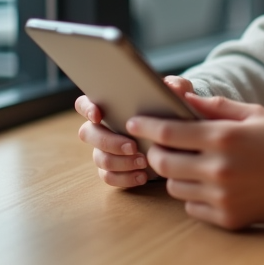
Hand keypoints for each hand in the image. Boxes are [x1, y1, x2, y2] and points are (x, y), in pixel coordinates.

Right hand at [75, 76, 195, 188]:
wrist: (178, 138)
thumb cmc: (170, 110)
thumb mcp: (177, 95)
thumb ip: (176, 86)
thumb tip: (171, 86)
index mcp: (110, 105)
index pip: (84, 103)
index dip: (87, 108)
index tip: (98, 115)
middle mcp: (101, 128)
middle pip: (88, 134)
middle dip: (109, 141)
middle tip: (133, 146)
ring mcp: (104, 150)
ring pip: (100, 158)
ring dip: (120, 162)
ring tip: (143, 162)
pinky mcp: (113, 169)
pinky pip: (109, 177)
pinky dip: (125, 178)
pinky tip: (142, 176)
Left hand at [128, 93, 263, 229]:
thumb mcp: (253, 113)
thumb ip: (215, 106)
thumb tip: (184, 98)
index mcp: (224, 137)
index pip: (169, 132)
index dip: (147, 126)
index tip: (135, 121)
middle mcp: (218, 169)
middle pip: (163, 163)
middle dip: (155, 152)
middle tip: (159, 146)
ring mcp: (222, 197)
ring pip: (175, 187)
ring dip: (176, 174)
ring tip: (191, 164)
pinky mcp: (228, 218)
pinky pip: (193, 208)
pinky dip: (194, 195)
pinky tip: (209, 184)